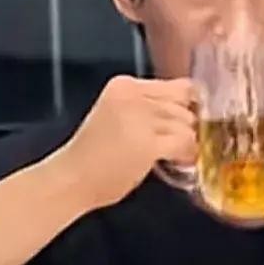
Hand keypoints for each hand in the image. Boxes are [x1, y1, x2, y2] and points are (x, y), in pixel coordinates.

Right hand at [58, 75, 198, 211]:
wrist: (72, 179)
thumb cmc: (96, 154)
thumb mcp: (120, 115)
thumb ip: (149, 107)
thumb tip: (191, 110)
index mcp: (124, 85)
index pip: (177, 87)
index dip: (188, 107)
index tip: (186, 122)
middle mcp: (132, 96)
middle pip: (184, 105)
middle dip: (187, 126)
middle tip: (181, 143)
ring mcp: (139, 118)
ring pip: (187, 124)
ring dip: (188, 142)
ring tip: (177, 155)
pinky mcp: (147, 142)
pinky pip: (185, 142)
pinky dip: (187, 153)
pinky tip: (179, 162)